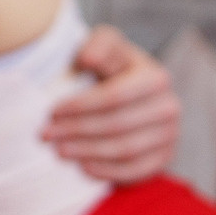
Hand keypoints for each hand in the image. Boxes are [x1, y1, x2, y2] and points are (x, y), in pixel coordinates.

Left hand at [43, 25, 179, 183]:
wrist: (131, 95)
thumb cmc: (111, 68)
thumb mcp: (106, 46)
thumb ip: (99, 44)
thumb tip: (87, 58)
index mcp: (155, 77)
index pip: (114, 96)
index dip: (79, 106)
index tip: (51, 111)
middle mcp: (169, 107)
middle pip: (117, 125)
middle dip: (77, 130)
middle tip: (46, 135)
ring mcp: (169, 135)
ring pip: (124, 150)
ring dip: (86, 152)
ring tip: (58, 150)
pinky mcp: (164, 158)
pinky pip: (134, 170)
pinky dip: (106, 171)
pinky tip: (81, 166)